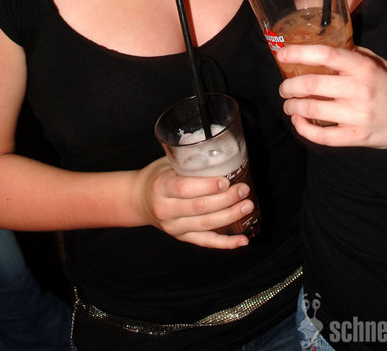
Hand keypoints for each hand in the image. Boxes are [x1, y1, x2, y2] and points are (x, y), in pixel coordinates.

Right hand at [133, 157, 253, 248]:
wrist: (138, 200)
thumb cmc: (157, 176)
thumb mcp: (166, 162)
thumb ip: (188, 158)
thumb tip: (215, 142)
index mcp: (161, 187)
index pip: (184, 189)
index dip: (207, 186)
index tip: (225, 181)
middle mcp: (166, 210)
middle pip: (199, 208)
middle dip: (225, 200)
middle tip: (243, 190)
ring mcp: (174, 227)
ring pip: (206, 225)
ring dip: (230, 216)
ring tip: (247, 206)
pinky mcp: (182, 237)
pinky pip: (206, 242)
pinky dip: (226, 243)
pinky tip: (243, 240)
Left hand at [278, 43, 386, 148]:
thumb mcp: (376, 62)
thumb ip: (350, 55)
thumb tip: (317, 50)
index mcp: (364, 67)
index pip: (326, 55)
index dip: (299, 53)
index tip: (281, 54)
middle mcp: (360, 90)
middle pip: (312, 85)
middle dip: (289, 86)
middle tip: (283, 88)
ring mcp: (359, 115)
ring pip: (313, 110)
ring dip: (293, 107)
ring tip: (289, 104)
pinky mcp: (358, 137)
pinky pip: (323, 136)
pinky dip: (304, 129)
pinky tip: (298, 122)